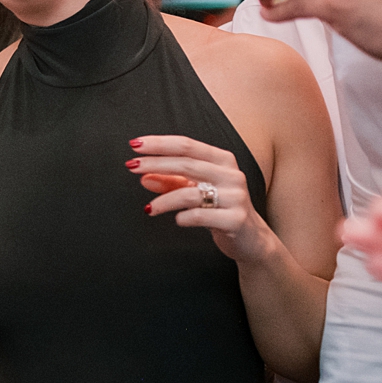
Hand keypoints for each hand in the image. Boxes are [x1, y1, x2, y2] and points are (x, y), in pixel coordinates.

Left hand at [127, 134, 278, 264]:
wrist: (251, 239)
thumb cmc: (220, 208)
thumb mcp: (195, 191)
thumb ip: (171, 182)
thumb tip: (143, 176)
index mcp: (222, 160)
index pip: (187, 145)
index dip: (160, 143)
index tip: (135, 144)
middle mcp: (231, 175)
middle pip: (186, 163)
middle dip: (155, 163)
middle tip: (131, 166)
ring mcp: (236, 197)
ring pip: (190, 193)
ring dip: (164, 200)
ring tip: (150, 209)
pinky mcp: (235, 219)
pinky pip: (199, 216)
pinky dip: (182, 218)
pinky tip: (177, 220)